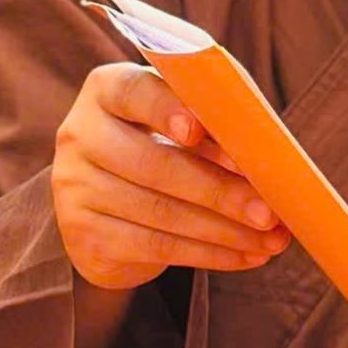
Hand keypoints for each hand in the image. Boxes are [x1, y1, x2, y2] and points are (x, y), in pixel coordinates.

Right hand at [52, 62, 287, 291]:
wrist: (113, 208)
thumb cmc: (166, 148)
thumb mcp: (184, 123)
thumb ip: (216, 122)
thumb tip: (269, 153)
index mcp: (107, 91)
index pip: (132, 92)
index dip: (166, 110)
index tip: (199, 130)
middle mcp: (80, 135)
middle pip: (152, 164)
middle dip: (219, 190)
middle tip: (269, 210)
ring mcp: (75, 188)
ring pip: (160, 213)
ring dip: (225, 230)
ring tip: (272, 240)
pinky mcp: (85, 236)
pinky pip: (156, 247)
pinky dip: (210, 255)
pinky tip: (247, 257)